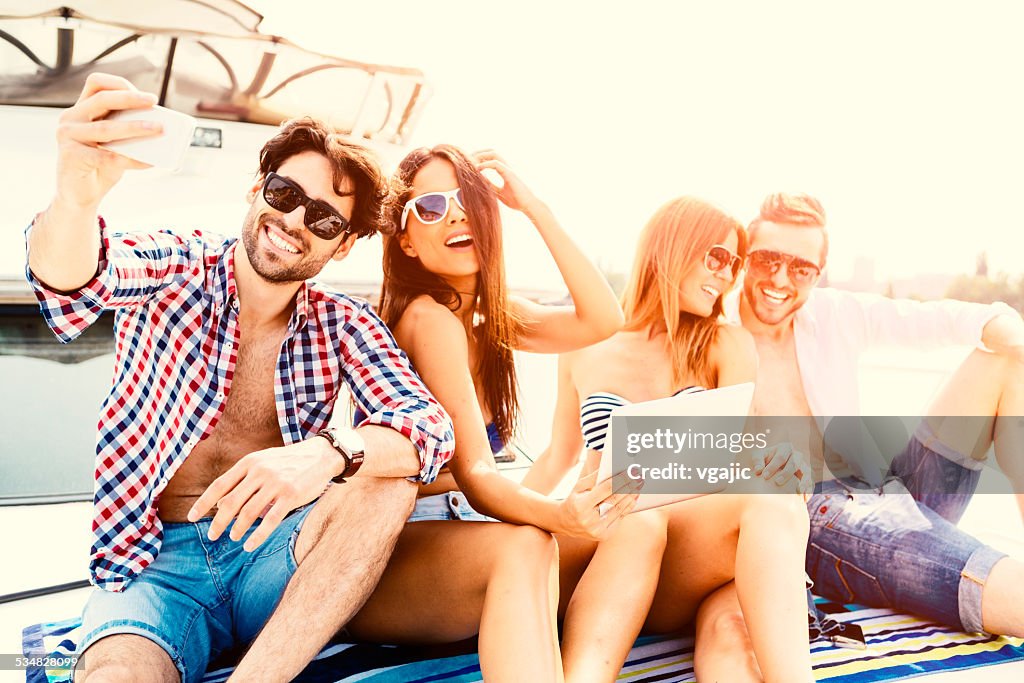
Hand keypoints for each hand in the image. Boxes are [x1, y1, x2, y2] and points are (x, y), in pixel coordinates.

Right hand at [54, 72, 161, 209]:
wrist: (80, 195)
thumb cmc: (101, 166)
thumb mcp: (115, 144)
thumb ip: (127, 131)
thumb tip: (161, 125)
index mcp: (81, 110)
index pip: (96, 84)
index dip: (121, 85)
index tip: (148, 97)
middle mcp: (70, 118)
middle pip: (102, 100)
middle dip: (130, 99)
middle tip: (154, 102)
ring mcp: (67, 136)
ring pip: (107, 128)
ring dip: (136, 128)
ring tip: (159, 130)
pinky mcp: (71, 156)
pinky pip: (108, 156)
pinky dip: (133, 159)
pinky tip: (149, 162)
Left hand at [187, 438, 336, 550]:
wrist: (321, 455)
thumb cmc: (289, 462)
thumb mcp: (263, 464)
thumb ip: (243, 480)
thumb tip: (220, 503)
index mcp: (250, 462)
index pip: (220, 485)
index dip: (204, 503)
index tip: (191, 517)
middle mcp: (260, 472)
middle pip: (231, 502)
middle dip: (218, 522)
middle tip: (212, 535)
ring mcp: (276, 483)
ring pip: (248, 512)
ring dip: (237, 529)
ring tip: (233, 538)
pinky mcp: (291, 495)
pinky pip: (270, 520)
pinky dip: (257, 535)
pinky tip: (249, 545)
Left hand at [472, 149, 541, 214]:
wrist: (528, 206)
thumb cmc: (516, 200)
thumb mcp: (498, 192)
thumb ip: (490, 185)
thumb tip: (479, 182)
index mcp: (504, 171)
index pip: (491, 157)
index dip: (480, 157)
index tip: (469, 162)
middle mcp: (506, 167)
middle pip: (492, 152)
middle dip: (479, 152)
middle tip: (467, 158)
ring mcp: (508, 169)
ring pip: (494, 154)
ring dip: (481, 155)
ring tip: (471, 161)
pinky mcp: (510, 174)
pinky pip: (496, 164)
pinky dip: (485, 164)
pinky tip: (477, 169)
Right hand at [555, 469, 641, 540]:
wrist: (564, 523)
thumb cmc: (574, 500)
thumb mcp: (578, 486)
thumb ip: (594, 477)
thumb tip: (611, 468)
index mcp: (582, 506)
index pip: (605, 490)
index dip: (620, 480)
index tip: (630, 472)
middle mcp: (589, 520)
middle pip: (615, 500)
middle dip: (628, 487)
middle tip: (639, 477)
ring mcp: (597, 530)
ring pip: (619, 510)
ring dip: (631, 497)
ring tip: (639, 486)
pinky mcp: (604, 535)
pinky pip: (619, 519)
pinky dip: (628, 508)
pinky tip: (633, 498)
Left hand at [752, 442, 813, 495]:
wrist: (775, 464)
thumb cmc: (765, 459)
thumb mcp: (759, 456)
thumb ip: (757, 461)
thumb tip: (758, 470)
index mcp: (785, 448)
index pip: (780, 457)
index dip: (773, 466)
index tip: (764, 476)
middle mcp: (797, 455)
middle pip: (794, 464)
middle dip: (786, 473)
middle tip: (777, 482)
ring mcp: (804, 465)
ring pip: (806, 472)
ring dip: (803, 482)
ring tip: (798, 491)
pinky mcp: (808, 476)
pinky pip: (811, 483)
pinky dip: (809, 490)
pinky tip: (804, 498)